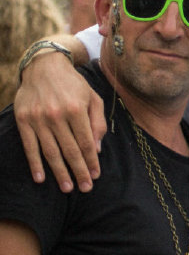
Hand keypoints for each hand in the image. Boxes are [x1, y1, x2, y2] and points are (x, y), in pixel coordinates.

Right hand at [14, 52, 105, 192]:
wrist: (44, 66)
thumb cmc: (73, 84)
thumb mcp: (93, 97)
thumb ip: (98, 122)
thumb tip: (97, 149)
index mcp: (76, 109)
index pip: (86, 142)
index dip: (91, 161)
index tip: (95, 176)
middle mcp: (57, 114)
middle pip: (70, 150)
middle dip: (79, 171)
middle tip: (85, 188)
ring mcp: (38, 118)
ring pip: (51, 152)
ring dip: (59, 172)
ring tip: (67, 188)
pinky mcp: (23, 120)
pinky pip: (29, 146)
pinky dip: (34, 164)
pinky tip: (40, 178)